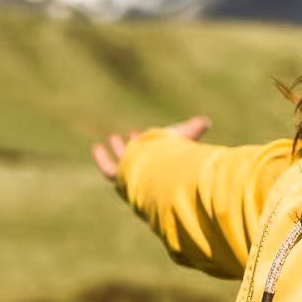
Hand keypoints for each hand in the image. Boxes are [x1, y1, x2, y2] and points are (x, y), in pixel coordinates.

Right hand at [90, 115, 210, 179]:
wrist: (162, 173)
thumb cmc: (175, 156)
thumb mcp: (184, 137)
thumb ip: (193, 129)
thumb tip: (205, 122)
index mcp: (166, 166)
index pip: (158, 155)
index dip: (153, 143)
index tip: (143, 132)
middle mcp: (151, 174)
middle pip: (142, 161)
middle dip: (136, 146)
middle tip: (132, 134)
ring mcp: (135, 178)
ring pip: (125, 165)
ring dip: (120, 150)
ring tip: (113, 137)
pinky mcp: (122, 180)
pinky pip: (109, 171)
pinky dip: (102, 160)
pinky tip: (96, 148)